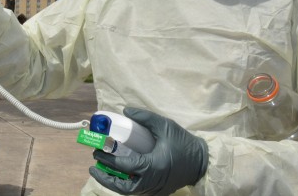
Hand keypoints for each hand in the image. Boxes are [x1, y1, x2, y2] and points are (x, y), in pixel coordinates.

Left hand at [89, 107, 207, 195]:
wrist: (203, 162)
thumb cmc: (184, 143)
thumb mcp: (165, 125)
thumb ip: (144, 117)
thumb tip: (125, 111)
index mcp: (153, 166)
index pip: (124, 166)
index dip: (108, 158)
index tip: (96, 149)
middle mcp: (152, 182)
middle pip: (122, 186)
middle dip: (106, 177)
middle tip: (94, 165)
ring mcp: (155, 190)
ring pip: (128, 191)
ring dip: (114, 182)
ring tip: (102, 170)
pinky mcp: (157, 192)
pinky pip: (136, 190)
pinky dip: (125, 183)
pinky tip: (117, 174)